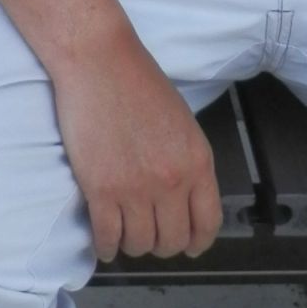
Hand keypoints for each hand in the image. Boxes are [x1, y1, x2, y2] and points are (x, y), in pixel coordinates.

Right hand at [52, 30, 219, 261]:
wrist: (99, 61)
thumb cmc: (138, 81)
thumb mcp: (182, 122)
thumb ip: (187, 162)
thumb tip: (183, 196)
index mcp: (197, 162)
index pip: (207, 222)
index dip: (197, 241)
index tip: (189, 244)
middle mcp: (172, 181)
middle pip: (172, 240)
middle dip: (162, 244)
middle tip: (149, 235)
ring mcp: (136, 189)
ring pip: (140, 244)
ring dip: (132, 245)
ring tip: (124, 234)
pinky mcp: (101, 190)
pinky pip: (107, 238)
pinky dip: (106, 246)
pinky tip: (104, 241)